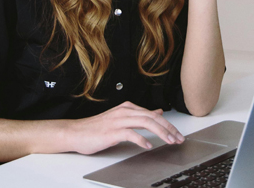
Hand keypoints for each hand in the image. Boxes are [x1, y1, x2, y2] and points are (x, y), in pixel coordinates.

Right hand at [66, 101, 184, 154]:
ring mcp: (118, 121)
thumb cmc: (97, 128)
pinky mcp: (112, 132)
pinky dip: (141, 140)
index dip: (168, 125)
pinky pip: (130, 134)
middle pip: (153, 118)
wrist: (75, 133)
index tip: (177, 134)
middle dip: (169, 128)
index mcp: (128, 108)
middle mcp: (125, 112)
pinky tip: (148, 146)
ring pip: (145, 123)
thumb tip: (157, 112)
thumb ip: (139, 116)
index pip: (153, 115)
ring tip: (169, 141)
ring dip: (160, 133)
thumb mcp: (121, 118)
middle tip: (179, 139)